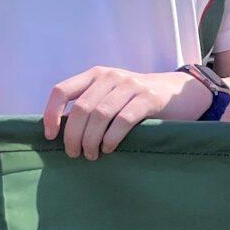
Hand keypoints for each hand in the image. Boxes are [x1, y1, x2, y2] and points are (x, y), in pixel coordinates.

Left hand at [43, 66, 190, 158]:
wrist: (178, 92)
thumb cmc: (137, 100)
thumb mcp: (110, 94)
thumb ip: (89, 105)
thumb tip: (60, 133)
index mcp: (95, 75)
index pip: (62, 91)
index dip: (51, 114)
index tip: (50, 136)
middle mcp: (110, 76)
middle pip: (81, 109)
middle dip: (73, 136)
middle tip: (74, 154)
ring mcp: (130, 85)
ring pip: (100, 115)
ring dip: (91, 140)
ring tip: (92, 155)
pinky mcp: (148, 98)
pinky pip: (123, 120)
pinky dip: (111, 138)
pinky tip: (109, 148)